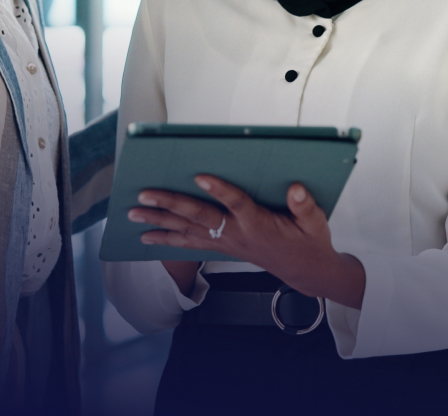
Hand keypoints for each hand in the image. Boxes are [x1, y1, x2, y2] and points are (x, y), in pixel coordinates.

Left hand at [128, 176, 365, 307]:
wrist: (305, 272)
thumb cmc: (309, 241)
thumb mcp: (315, 223)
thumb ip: (304, 205)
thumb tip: (295, 188)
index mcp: (259, 224)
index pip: (237, 204)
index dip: (219, 190)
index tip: (200, 175)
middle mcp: (237, 235)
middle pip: (199, 218)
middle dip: (170, 205)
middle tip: (144, 196)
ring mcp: (226, 243)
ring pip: (187, 231)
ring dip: (158, 223)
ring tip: (133, 215)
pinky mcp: (222, 247)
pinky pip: (189, 243)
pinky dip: (167, 239)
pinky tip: (147, 237)